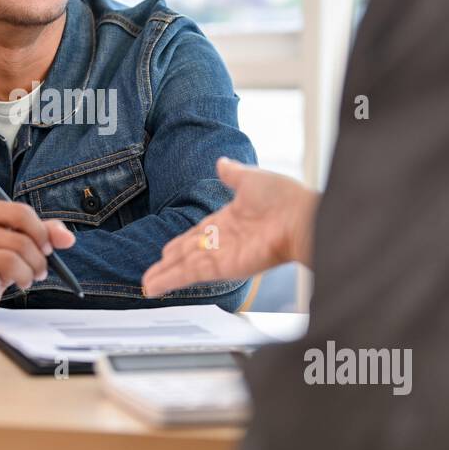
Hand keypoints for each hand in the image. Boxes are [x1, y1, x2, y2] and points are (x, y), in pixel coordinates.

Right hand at [0, 200, 75, 310]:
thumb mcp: (19, 240)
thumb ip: (44, 233)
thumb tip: (68, 238)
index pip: (21, 212)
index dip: (42, 233)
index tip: (47, 249)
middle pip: (20, 241)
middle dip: (39, 261)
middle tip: (40, 272)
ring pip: (10, 261)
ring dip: (26, 276)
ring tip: (24, 280)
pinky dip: (3, 285)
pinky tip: (0, 285)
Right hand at [142, 157, 319, 296]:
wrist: (301, 218)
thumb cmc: (285, 198)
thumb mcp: (252, 179)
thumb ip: (234, 174)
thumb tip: (222, 163)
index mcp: (227, 220)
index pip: (196, 235)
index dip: (179, 243)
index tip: (165, 251)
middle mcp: (222, 241)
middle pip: (188, 254)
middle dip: (168, 264)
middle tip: (152, 273)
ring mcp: (221, 255)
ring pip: (185, 267)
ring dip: (164, 276)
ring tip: (147, 285)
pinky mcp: (222, 266)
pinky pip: (191, 274)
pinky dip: (171, 280)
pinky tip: (156, 286)